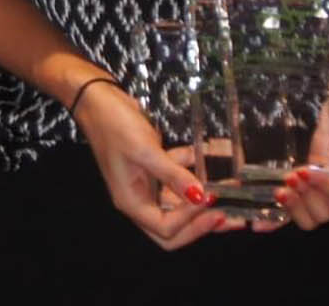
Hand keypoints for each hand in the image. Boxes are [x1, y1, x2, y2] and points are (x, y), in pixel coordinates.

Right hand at [72, 80, 228, 249]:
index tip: (212, 201)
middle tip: (228, 214)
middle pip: (174, 226)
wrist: (97, 98)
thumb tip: (200, 196)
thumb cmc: (113, 126)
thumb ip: (173, 175)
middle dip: (202, 223)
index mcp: (132, 202)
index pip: (166, 229)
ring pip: (180, 201)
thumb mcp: (144, 150)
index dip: (191, 221)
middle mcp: (140, 198)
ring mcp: (148, 182)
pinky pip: (179, 173)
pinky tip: (215, 151)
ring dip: (204, 194)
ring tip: (230, 187)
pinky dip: (196, 165)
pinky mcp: (155, 165)